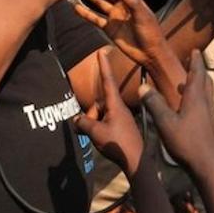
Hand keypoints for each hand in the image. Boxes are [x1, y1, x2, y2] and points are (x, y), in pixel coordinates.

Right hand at [72, 50, 143, 173]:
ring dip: (94, 124)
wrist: (136, 161)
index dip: (103, 66)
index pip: (107, 81)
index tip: (102, 52)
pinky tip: (101, 140)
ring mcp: (121, 117)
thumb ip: (83, 123)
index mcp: (115, 104)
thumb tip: (76, 119)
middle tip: (91, 130)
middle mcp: (119, 108)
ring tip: (99, 137)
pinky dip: (99, 129)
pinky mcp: (121, 126)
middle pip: (98, 104)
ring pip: (100, 115)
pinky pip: (105, 122)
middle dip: (91, 115)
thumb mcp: (96, 132)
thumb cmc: (118, 144)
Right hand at [75, 0, 168, 66]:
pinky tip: (76, 7)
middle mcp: (122, 6)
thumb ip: (133, 2)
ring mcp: (115, 17)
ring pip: (99, 2)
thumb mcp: (143, 16)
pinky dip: (85, 13)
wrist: (149, 53)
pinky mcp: (109, 28)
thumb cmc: (151, 33)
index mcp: (132, 1)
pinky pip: (95, 18)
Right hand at [142, 50, 213, 172]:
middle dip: (199, 70)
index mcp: (196, 97)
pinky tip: (190, 108)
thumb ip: (154, 103)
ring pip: (207, 93)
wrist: (208, 165)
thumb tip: (143, 87)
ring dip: (199, 84)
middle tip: (193, 62)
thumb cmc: (186, 142)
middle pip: (205, 80)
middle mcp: (206, 102)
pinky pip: (206, 104)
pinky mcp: (211, 125)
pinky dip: (199, 98)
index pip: (197, 72)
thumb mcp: (165, 122)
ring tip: (188, 83)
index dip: (196, 61)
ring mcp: (211, 114)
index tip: (195, 51)